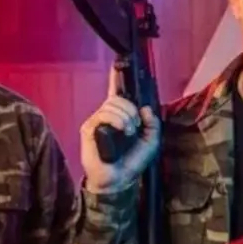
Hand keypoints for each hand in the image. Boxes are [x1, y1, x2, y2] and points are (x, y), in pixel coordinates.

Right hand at [81, 67, 161, 194]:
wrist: (118, 179)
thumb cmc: (132, 160)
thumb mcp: (151, 141)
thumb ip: (153, 124)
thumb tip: (146, 109)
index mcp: (120, 115)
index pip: (116, 91)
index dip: (115, 77)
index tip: (117, 64)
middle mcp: (107, 115)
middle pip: (118, 97)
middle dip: (132, 109)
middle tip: (136, 126)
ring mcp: (97, 120)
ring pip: (112, 105)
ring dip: (127, 117)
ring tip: (129, 132)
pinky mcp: (89, 128)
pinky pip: (103, 114)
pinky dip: (117, 120)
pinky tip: (123, 131)